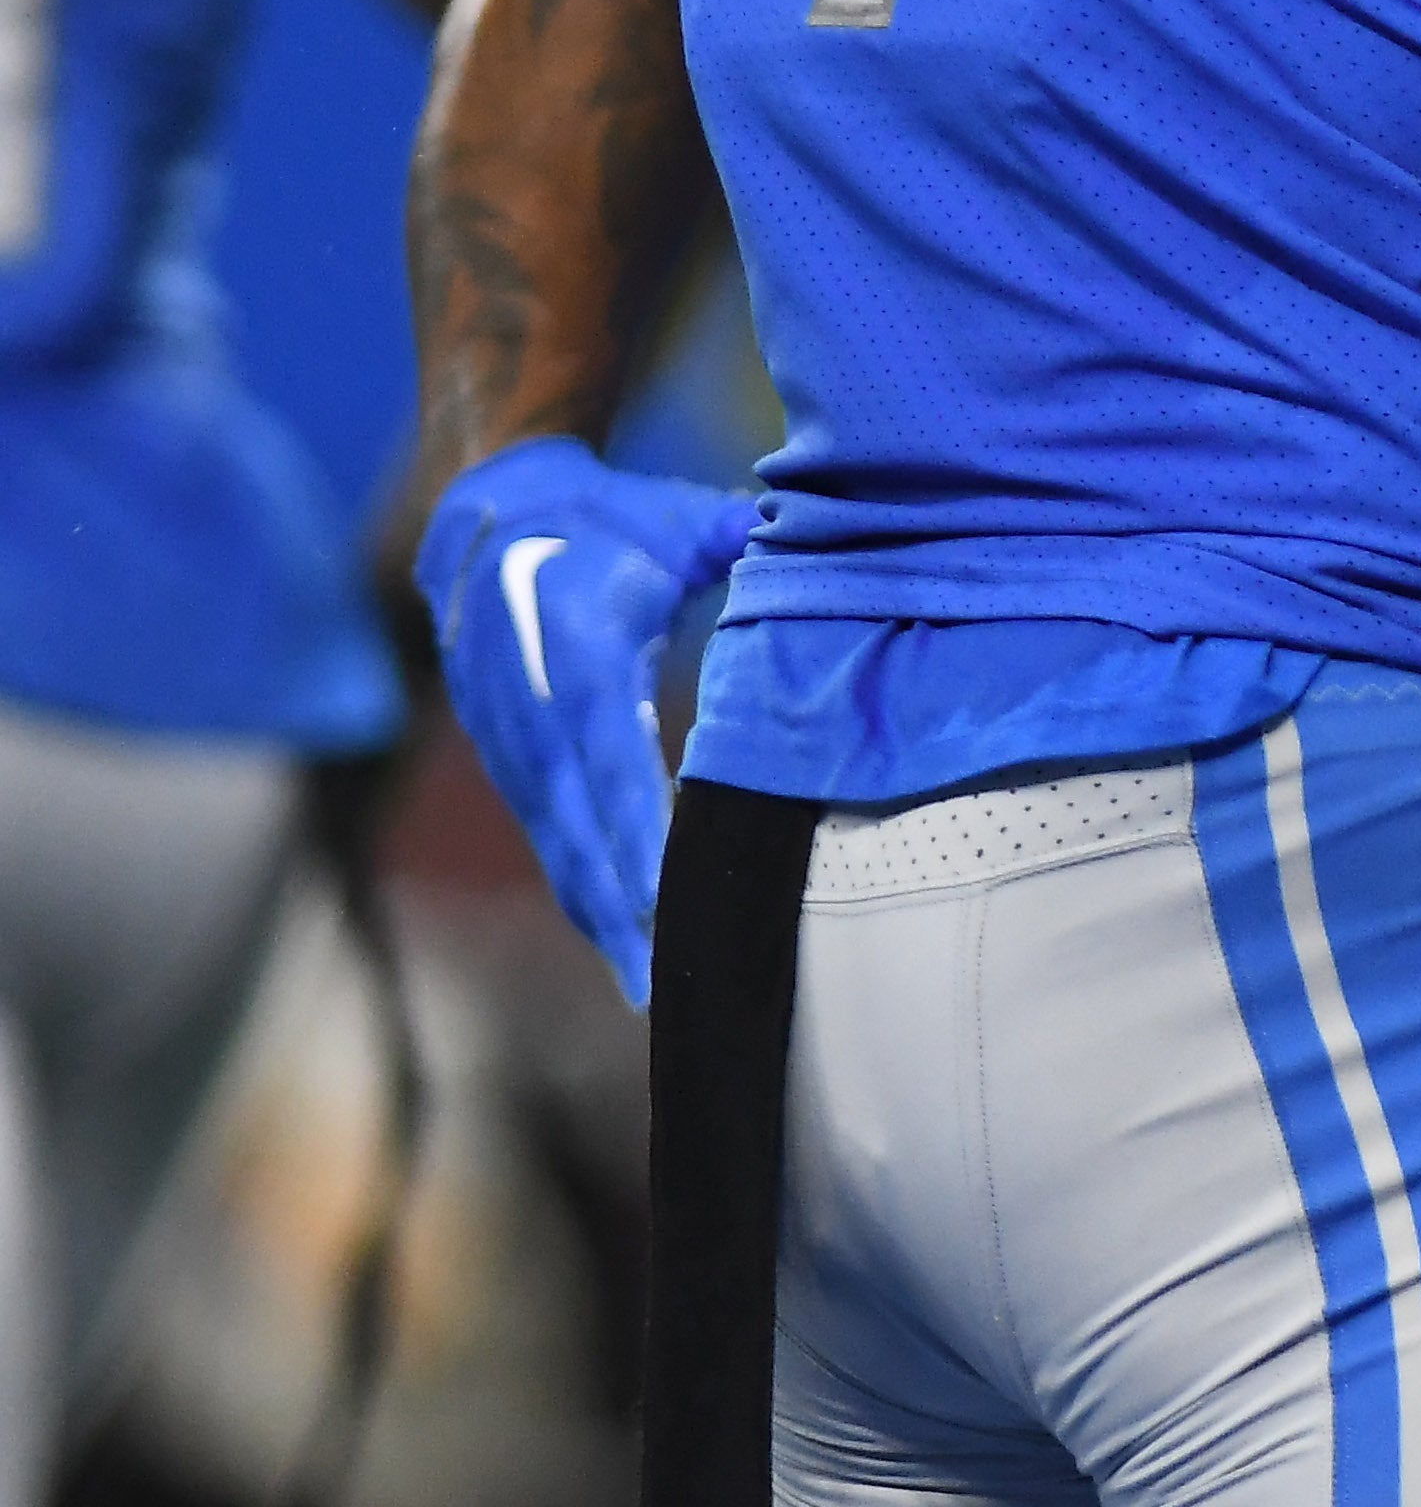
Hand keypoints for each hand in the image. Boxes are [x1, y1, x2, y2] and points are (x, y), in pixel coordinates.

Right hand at [415, 436, 751, 1004]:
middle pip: (577, 824)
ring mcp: (509, 742)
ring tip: (647, 988)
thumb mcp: (679, 526)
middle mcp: (532, 711)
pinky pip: (544, 835)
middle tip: (664, 982)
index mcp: (581, 653)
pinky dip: (577, 887)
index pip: (611, 757)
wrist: (487, 519)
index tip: (668, 893)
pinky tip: (615, 938)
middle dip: (619, 906)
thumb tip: (848, 549)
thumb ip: (751, 547)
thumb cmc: (609, 522)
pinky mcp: (505, 759)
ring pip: (556, 844)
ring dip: (597, 915)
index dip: (637, 829)